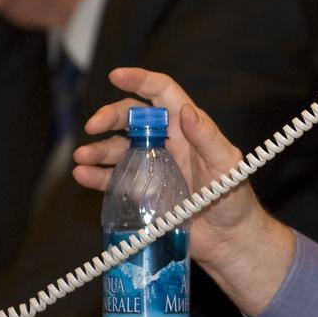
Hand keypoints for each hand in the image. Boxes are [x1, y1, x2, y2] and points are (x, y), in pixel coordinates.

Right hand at [73, 67, 295, 315]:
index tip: (116, 75)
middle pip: (131, 117)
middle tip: (92, 125)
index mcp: (187, 127)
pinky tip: (83, 175)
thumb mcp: (226, 165)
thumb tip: (186, 111)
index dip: (139, 80)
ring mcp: (151, 166)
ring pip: (117, 148)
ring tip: (82, 157)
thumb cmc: (235, 200)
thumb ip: (207, 138)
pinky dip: (96, 176)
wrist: (227, 241)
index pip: (161, 93)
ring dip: (97, 149)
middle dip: (109, 116)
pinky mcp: (141, 191)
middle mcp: (166, 141)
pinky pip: (114, 178)